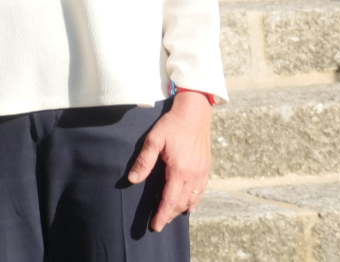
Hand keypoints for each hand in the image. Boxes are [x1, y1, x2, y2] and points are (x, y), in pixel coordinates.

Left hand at [128, 92, 212, 231]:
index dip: (162, 214)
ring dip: (181, 209)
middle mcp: (194, 175)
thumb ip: (144, 161)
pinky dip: (194, 200)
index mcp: (180, 170)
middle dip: (170, 215)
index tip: (155, 226)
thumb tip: (132, 179)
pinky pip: (201, 190)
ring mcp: (202, 172)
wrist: (195, 113)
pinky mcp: (206, 167)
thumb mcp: (153, 140)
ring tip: (170, 216)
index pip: (169, 199)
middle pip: (181, 202)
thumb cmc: (172, 124)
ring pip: (193, 198)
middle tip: (159, 224)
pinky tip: (189, 205)